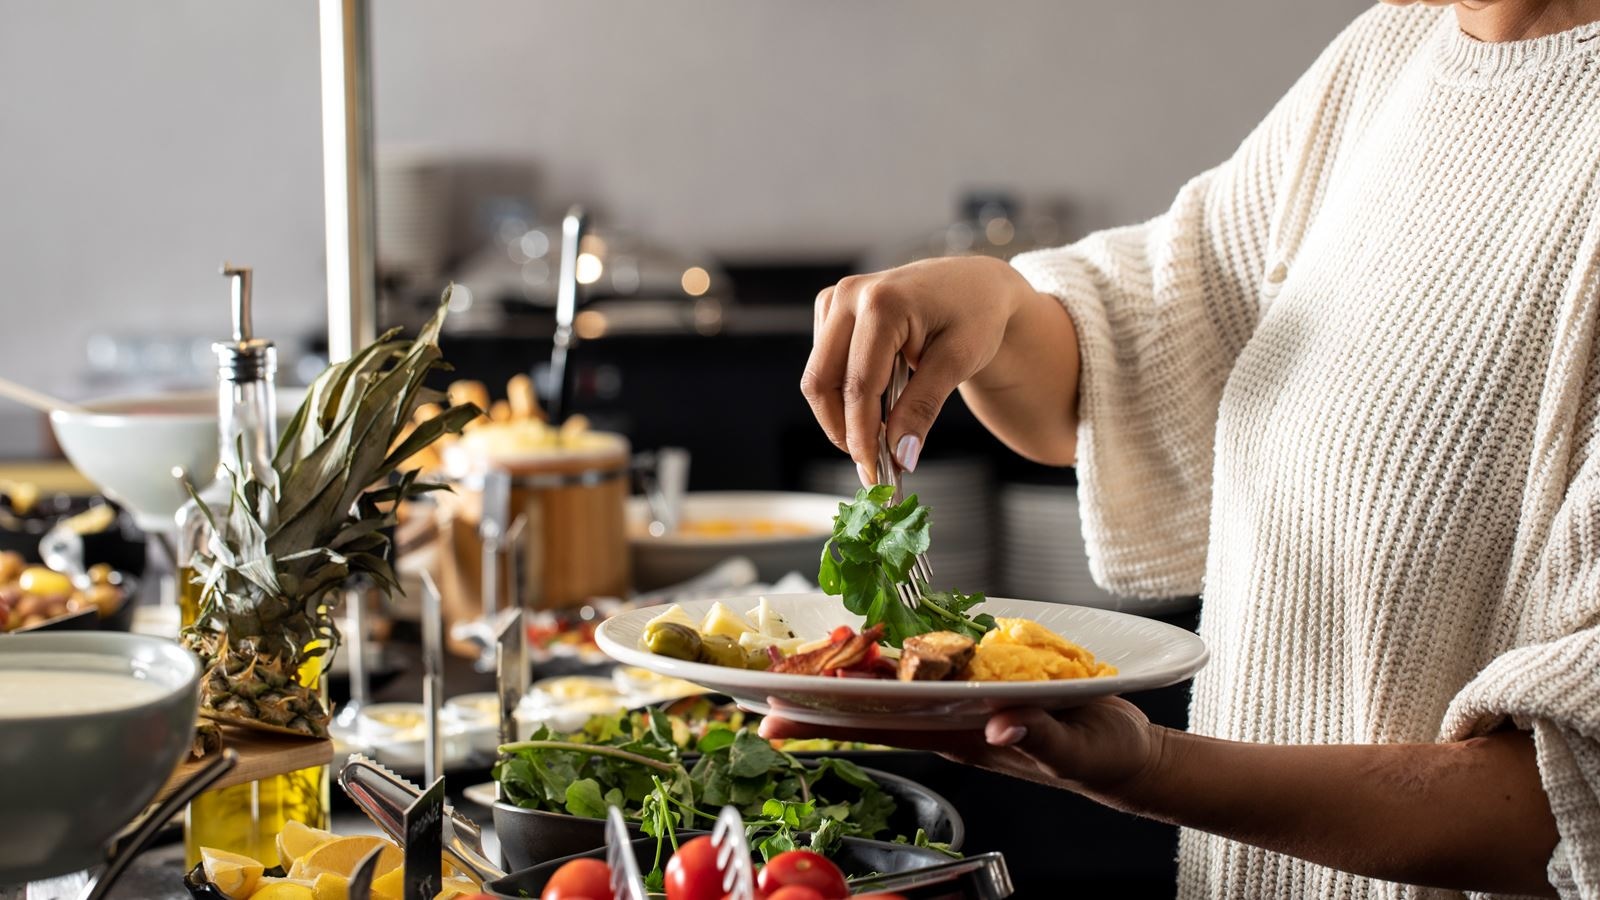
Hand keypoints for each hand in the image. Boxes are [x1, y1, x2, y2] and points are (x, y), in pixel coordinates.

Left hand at [759, 697, 1165, 801]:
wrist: (1127, 755)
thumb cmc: (1102, 756)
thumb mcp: (1076, 747)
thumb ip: (1040, 735)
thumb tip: (999, 720)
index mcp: (963, 738)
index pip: (881, 728)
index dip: (827, 720)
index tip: (777, 714)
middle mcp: (952, 722)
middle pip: (871, 710)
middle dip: (816, 702)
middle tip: (761, 691)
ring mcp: (964, 706)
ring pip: (892, 690)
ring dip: (847, 678)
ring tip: (798, 665)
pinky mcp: (984, 686)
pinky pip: (927, 669)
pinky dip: (894, 658)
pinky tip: (872, 644)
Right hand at [800, 256, 1042, 482]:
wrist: (975, 285)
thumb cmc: (975, 315)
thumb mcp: (959, 362)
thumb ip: (923, 407)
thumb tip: (900, 454)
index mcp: (883, 302)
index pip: (859, 386)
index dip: (862, 435)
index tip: (875, 472)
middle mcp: (850, 294)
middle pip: (822, 382)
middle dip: (842, 429)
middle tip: (870, 462)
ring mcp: (836, 298)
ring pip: (818, 376)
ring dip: (841, 413)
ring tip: (878, 434)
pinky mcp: (831, 308)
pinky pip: (823, 363)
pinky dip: (842, 392)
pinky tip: (874, 401)